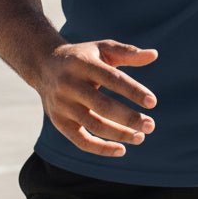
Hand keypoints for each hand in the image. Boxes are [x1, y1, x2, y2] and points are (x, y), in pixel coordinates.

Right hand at [36, 40, 157, 156]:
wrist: (44, 65)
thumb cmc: (83, 57)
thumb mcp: (102, 48)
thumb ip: (128, 52)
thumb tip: (154, 55)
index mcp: (83, 64)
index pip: (112, 79)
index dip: (133, 91)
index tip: (152, 102)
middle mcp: (70, 84)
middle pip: (103, 106)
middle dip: (129, 118)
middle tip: (151, 125)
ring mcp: (62, 105)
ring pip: (94, 125)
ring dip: (120, 134)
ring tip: (141, 137)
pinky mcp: (58, 121)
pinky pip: (81, 141)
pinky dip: (101, 149)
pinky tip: (122, 150)